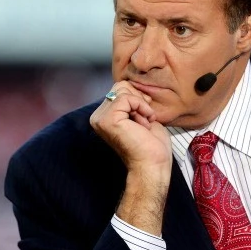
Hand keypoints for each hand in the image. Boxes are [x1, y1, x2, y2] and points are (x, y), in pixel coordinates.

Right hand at [90, 81, 171, 234]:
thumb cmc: (151, 145)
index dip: (138, 98)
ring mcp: (100, 118)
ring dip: (141, 105)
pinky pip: (127, 98)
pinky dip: (141, 107)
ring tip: (143, 124)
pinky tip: (143, 124)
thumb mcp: (141, 115)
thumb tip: (132, 85)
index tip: (146, 116)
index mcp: (104, 116)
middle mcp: (98, 117)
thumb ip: (132, 101)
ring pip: (123, 90)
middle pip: (121, 86)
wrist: (152, 164)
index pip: (120, 89)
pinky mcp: (108, 120)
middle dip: (140, 100)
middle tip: (145, 121)